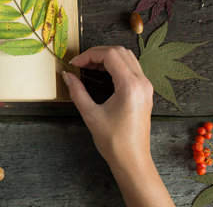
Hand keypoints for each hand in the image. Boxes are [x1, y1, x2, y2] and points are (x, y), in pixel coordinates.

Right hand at [63, 47, 174, 206]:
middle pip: (120, 52)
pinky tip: (101, 74)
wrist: (132, 160)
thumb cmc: (113, 141)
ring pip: (127, 58)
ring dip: (107, 58)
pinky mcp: (145, 92)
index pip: (110, 55)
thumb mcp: (90, 114)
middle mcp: (142, 83)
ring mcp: (146, 87)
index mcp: (130, 86)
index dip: (89, 55)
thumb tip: (66, 75)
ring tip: (89, 67)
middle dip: (97, 53)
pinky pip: (131, 68)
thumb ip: (77, 91)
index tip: (74, 64)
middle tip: (80, 64)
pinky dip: (115, 66)